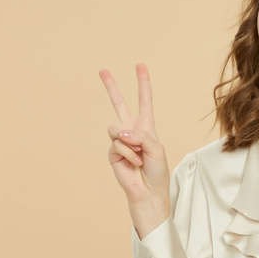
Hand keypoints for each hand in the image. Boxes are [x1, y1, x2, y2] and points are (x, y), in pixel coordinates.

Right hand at [99, 63, 169, 211]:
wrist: (148, 191)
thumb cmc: (156, 171)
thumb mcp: (156, 149)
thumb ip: (141, 136)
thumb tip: (120, 132)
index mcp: (147, 127)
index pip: (144, 101)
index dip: (143, 84)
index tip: (140, 65)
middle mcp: (132, 131)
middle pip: (120, 105)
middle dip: (112, 87)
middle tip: (102, 70)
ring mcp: (121, 141)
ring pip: (116, 128)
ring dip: (131, 143)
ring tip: (139, 156)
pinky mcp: (112, 153)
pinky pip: (117, 144)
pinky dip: (128, 154)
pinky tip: (134, 163)